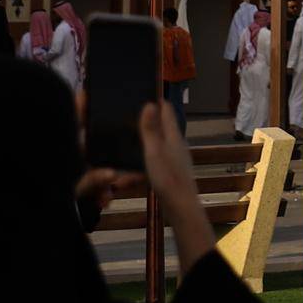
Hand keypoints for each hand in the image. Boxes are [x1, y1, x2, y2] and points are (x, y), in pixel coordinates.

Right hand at [136, 98, 214, 263]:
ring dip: (140, 146)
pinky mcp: (169, 174)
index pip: (166, 110)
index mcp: (173, 135)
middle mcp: (175, 144)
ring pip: (154, 146)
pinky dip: (140, 165)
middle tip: (122, 121)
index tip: (137, 94)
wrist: (180, 208)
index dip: (154, 100)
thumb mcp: (154, 152)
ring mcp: (174, 159)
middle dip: (144, 123)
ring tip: (121, 146)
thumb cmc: (167, 177)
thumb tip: (150, 102)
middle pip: (160, 127)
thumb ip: (151, 129)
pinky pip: (152, 163)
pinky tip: (127, 176)